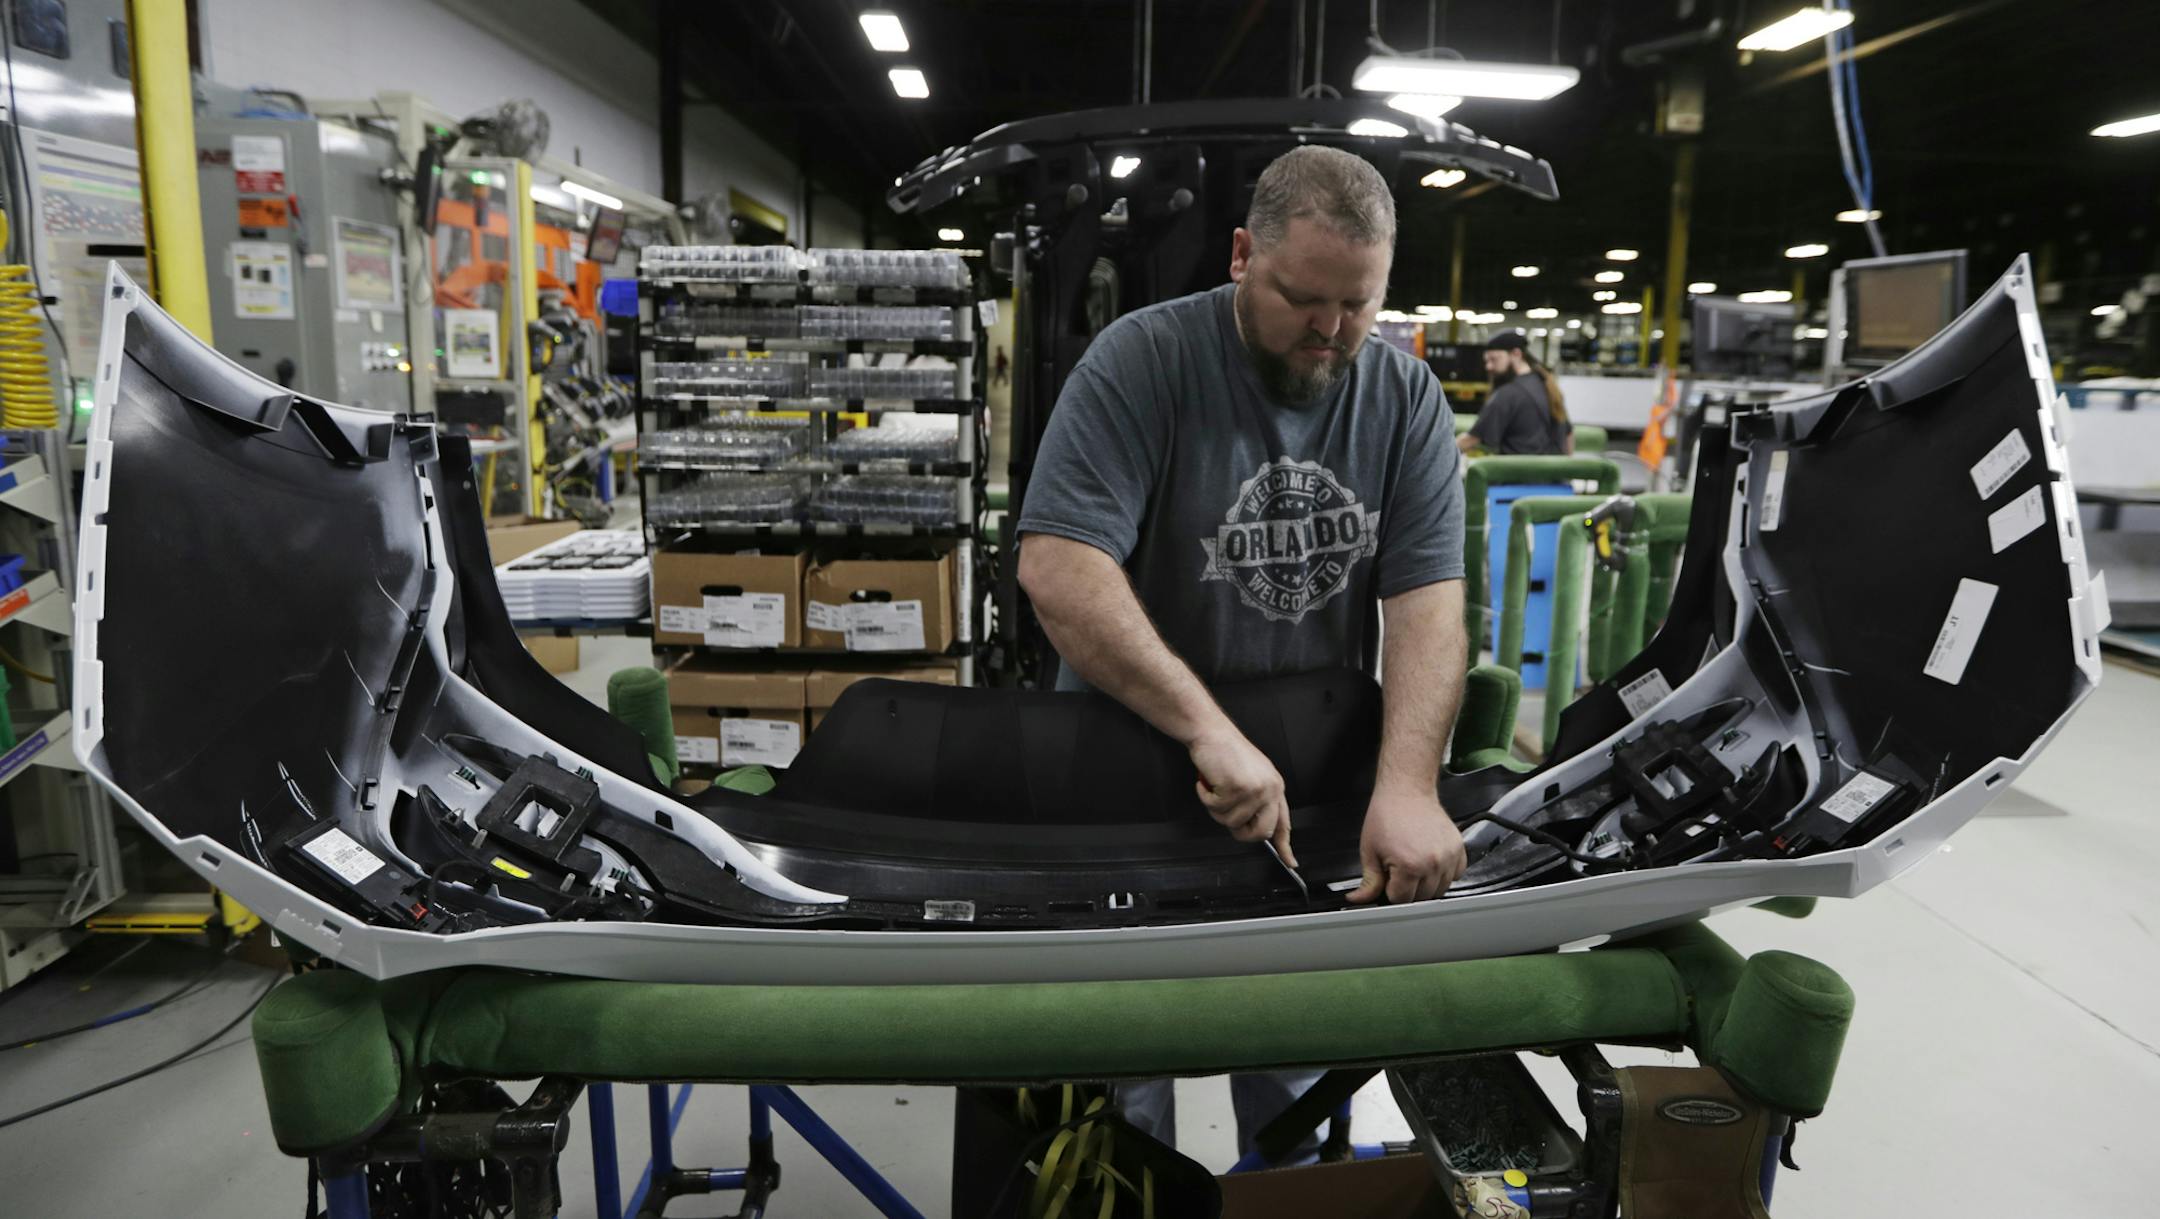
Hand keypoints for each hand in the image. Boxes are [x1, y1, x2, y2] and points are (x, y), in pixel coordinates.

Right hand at [1189, 725, 1293, 864]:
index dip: (1285, 846)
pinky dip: (1206, 797)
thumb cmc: (1226, 752)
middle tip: (1227, 814)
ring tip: (1216, 786)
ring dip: (1216, 807)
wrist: (1212, 732)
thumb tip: (1252, 826)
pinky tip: (1208, 782)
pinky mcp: (1237, 789)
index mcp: (1275, 787)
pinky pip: (1216, 809)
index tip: (1290, 861)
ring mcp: (1254, 790)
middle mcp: (1269, 789)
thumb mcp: (1252, 776)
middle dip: (1240, 831)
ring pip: (1232, 822)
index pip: (1283, 822)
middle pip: (1260, 832)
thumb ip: (1257, 801)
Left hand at [1346, 785, 1465, 904]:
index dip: (1390, 892)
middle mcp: (1433, 863)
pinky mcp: (1459, 849)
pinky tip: (1429, 862)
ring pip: (1439, 890)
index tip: (1387, 880)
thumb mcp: (1370, 851)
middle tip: (1397, 869)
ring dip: (1426, 884)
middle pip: (1422, 898)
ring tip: (1413, 864)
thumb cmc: (1387, 815)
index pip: (1401, 900)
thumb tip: (1359, 899)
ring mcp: (1449, 857)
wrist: (1406, 791)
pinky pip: (1455, 875)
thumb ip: (1369, 881)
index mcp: (1410, 866)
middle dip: (1407, 889)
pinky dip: (1443, 874)